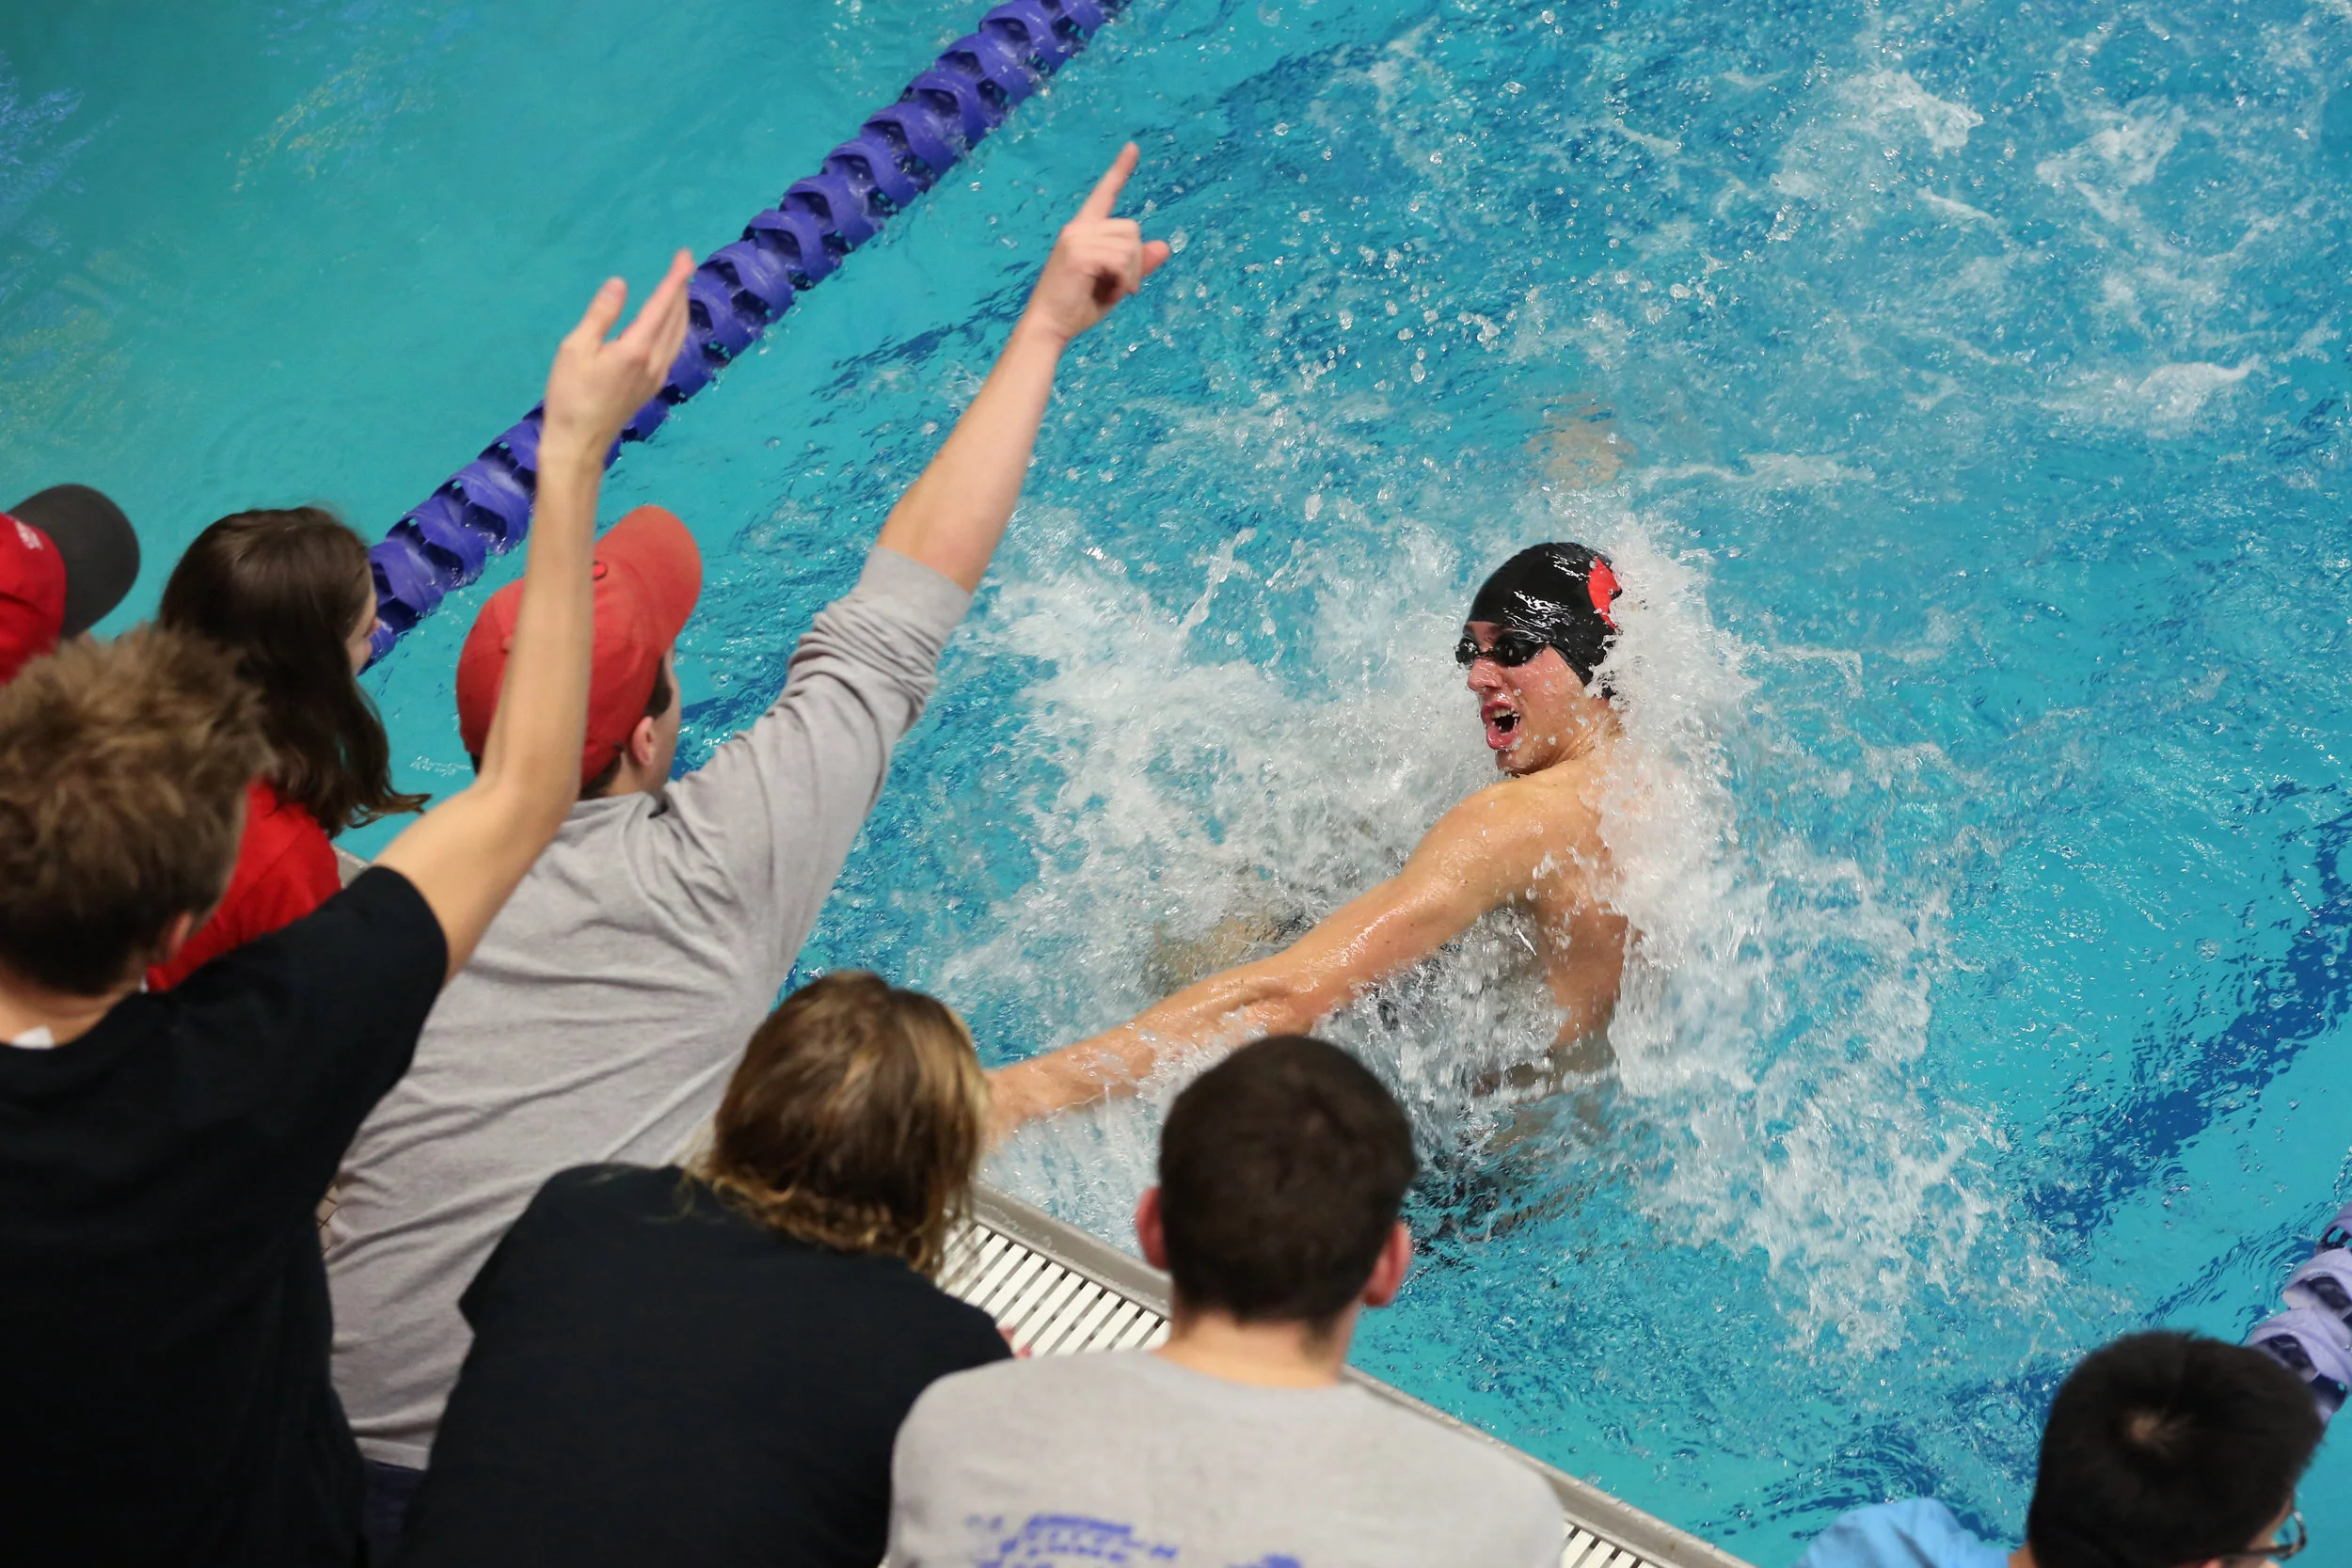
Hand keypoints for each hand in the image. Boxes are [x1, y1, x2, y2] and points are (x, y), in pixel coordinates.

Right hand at [541, 249, 695, 456]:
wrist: (580, 442)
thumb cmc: (570, 395)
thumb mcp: (576, 348)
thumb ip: (601, 314)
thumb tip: (620, 283)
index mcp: (636, 348)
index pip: (663, 304)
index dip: (676, 278)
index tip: (685, 256)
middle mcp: (655, 361)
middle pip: (677, 318)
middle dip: (682, 289)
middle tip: (683, 264)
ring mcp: (657, 375)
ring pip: (679, 334)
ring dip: (681, 308)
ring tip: (679, 287)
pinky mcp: (653, 385)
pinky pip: (673, 348)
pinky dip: (676, 327)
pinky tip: (670, 323)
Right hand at [1021, 143, 1170, 345]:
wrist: (1049, 326)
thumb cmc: (1077, 306)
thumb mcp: (1115, 283)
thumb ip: (1137, 264)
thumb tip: (1165, 246)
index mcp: (1084, 230)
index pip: (1104, 194)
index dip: (1120, 170)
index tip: (1133, 148)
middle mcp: (1078, 228)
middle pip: (1132, 229)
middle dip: (1136, 261)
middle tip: (1122, 287)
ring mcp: (1077, 238)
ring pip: (1130, 245)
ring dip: (1131, 274)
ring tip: (1112, 291)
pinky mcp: (1079, 252)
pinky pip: (1122, 259)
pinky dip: (1124, 280)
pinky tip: (1111, 293)